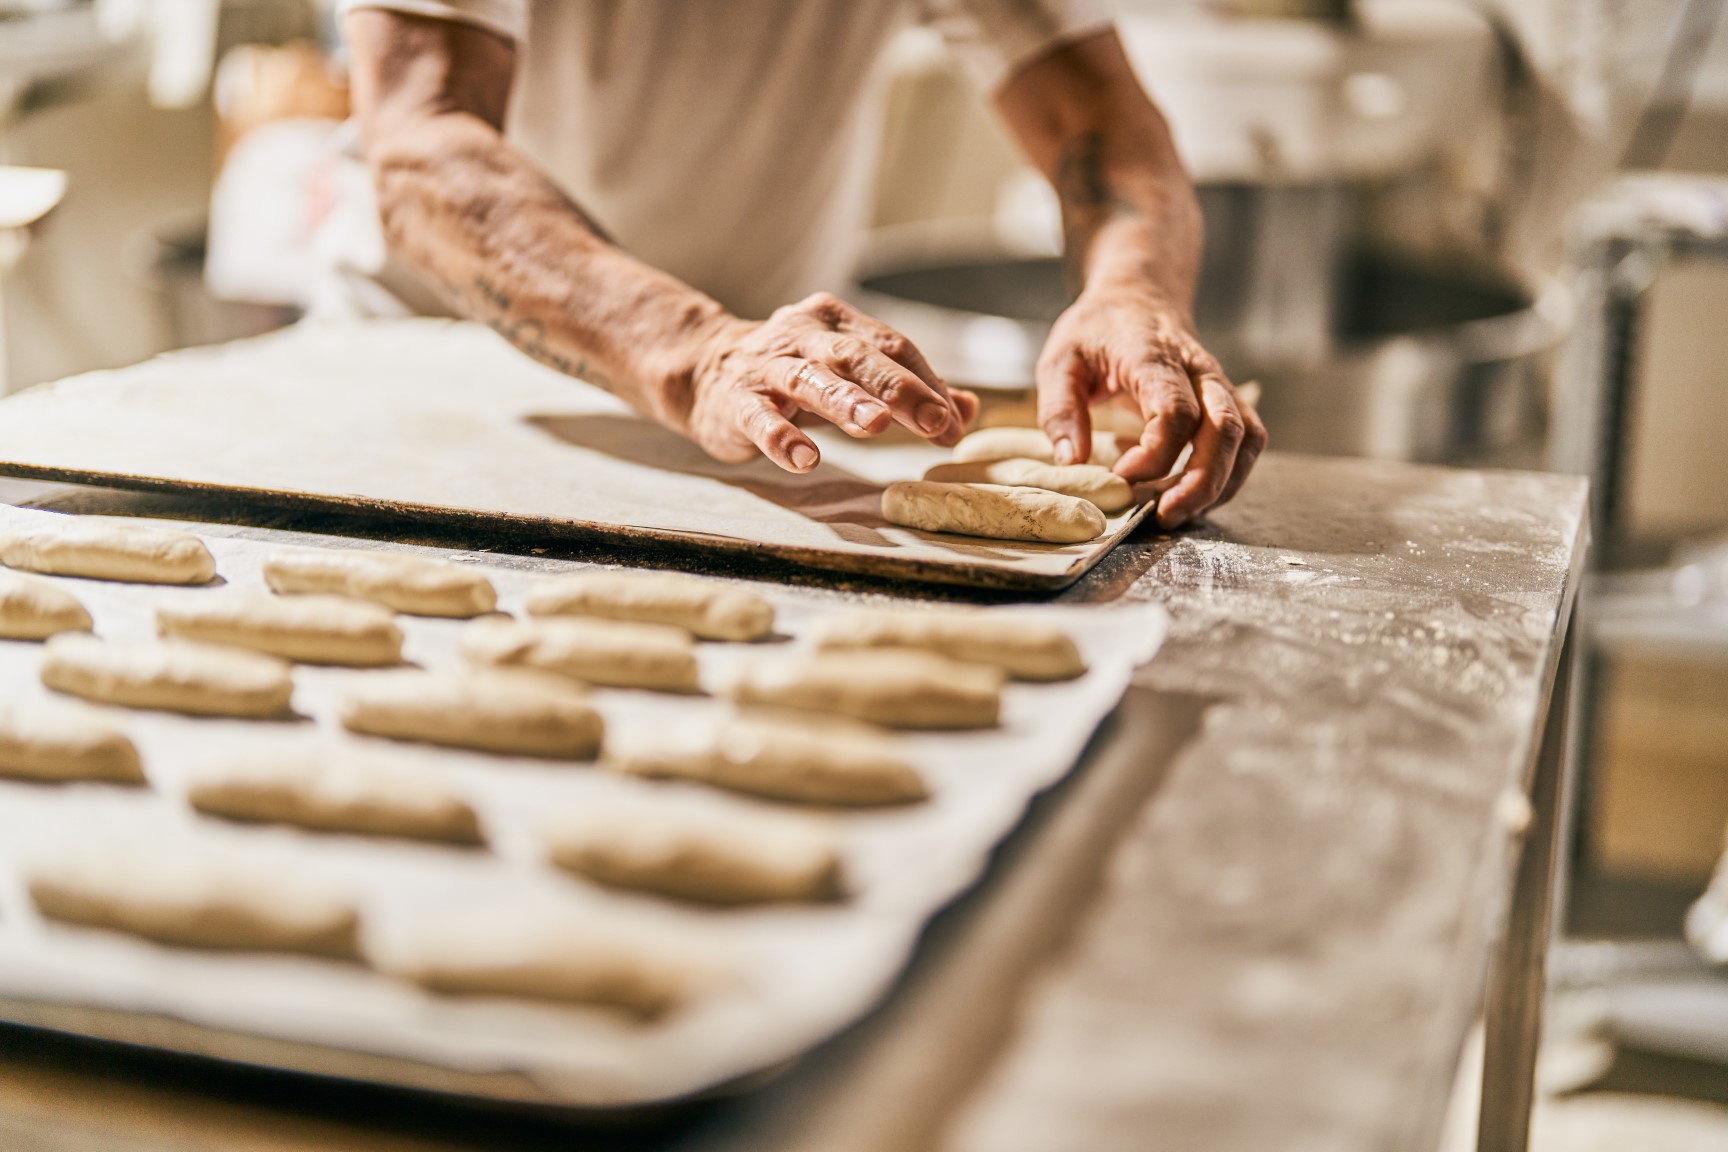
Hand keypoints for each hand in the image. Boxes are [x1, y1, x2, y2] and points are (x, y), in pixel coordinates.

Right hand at [676, 293, 978, 472]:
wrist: (704, 369)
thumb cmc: (794, 374)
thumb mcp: (852, 375)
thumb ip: (908, 390)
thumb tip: (967, 409)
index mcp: (838, 323)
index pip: (892, 347)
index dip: (926, 383)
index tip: (954, 422)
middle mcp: (804, 336)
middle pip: (858, 357)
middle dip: (900, 389)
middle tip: (934, 422)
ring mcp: (767, 367)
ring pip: (810, 380)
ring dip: (845, 402)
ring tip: (876, 427)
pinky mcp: (735, 402)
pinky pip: (760, 418)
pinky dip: (782, 437)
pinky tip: (805, 459)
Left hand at [1036, 282, 1264, 527]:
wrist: (1138, 296)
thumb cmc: (1098, 329)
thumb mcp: (1060, 360)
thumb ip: (1060, 409)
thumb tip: (1071, 461)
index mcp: (1154, 356)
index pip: (1175, 411)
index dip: (1154, 455)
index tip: (1120, 476)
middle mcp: (1198, 369)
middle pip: (1224, 428)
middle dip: (1200, 481)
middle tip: (1163, 515)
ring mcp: (1219, 384)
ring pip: (1246, 437)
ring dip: (1221, 483)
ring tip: (1180, 512)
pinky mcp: (1227, 399)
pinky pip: (1249, 440)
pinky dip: (1230, 475)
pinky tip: (1195, 493)